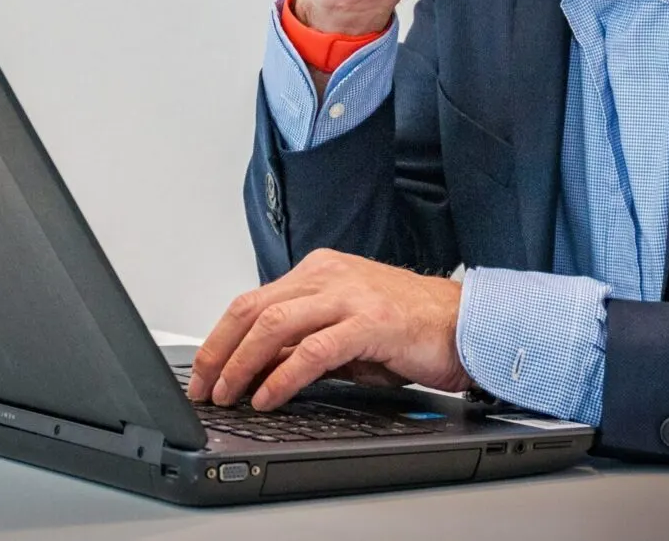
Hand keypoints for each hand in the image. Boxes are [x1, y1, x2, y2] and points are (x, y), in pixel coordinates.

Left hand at [185, 249, 471, 410]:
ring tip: (229, 394)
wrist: (465, 324)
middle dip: (219, 352)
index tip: (203, 370)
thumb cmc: (408, 328)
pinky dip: (283, 376)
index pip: (252, 301)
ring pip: (274, 325)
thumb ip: (301, 342)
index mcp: (318, 271)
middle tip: (203, 387)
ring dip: (242, 365)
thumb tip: (254, 368)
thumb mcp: (343, 331)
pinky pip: (313, 350)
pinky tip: (269, 396)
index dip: (220, 339)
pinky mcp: (370, 322)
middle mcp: (328, 276)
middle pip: (252, 310)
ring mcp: (348, 295)